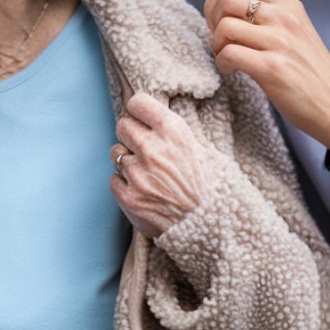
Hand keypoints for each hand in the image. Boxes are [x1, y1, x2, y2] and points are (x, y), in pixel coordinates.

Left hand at [109, 92, 213, 237]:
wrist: (216, 227)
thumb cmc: (214, 187)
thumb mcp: (205, 149)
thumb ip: (176, 132)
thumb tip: (155, 117)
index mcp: (173, 131)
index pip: (138, 102)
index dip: (139, 111)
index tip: (142, 117)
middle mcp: (152, 149)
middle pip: (122, 125)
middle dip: (131, 135)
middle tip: (144, 147)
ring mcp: (138, 174)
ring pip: (115, 153)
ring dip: (127, 161)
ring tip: (147, 172)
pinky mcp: (129, 198)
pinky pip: (113, 180)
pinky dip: (124, 184)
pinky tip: (143, 190)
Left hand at [203, 0, 329, 156]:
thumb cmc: (310, 73)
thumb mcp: (295, 31)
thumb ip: (268, 17)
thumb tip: (224, 11)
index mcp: (289, 5)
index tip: (221, 20)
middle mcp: (285, 18)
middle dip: (213, 19)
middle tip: (220, 40)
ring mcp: (280, 42)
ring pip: (225, 26)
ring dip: (217, 45)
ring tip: (227, 57)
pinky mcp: (272, 68)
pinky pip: (229, 53)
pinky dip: (222, 63)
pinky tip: (232, 71)